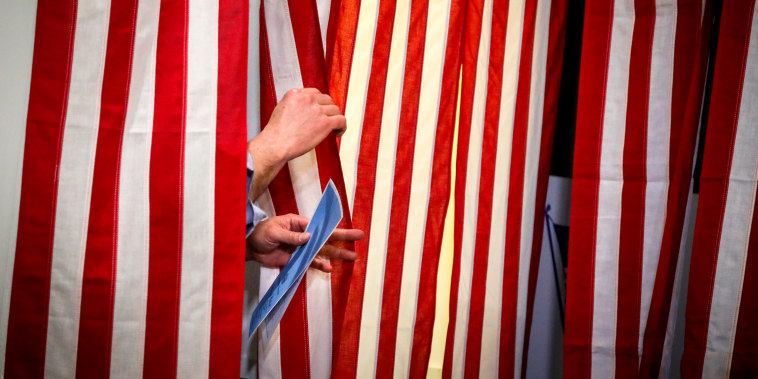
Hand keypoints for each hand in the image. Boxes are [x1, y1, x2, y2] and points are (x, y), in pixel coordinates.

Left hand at [246, 213, 363, 271]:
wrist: (249, 247)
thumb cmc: (260, 233)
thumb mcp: (274, 232)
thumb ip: (292, 237)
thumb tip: (309, 237)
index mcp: (298, 223)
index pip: (319, 226)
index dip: (333, 228)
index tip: (346, 229)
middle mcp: (303, 235)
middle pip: (326, 238)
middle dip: (343, 238)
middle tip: (360, 236)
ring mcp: (301, 248)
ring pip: (322, 251)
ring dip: (336, 254)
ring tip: (353, 257)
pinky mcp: (296, 259)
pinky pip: (310, 262)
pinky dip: (320, 265)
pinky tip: (330, 269)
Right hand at [247, 88, 345, 200]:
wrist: (276, 144)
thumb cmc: (276, 132)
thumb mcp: (281, 108)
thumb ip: (295, 104)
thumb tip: (305, 109)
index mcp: (296, 94)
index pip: (315, 93)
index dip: (320, 103)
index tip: (321, 110)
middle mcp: (308, 99)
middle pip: (327, 100)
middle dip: (328, 110)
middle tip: (327, 120)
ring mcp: (317, 110)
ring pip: (335, 110)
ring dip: (335, 119)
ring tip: (332, 129)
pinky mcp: (325, 123)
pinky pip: (341, 120)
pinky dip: (342, 127)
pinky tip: (337, 133)